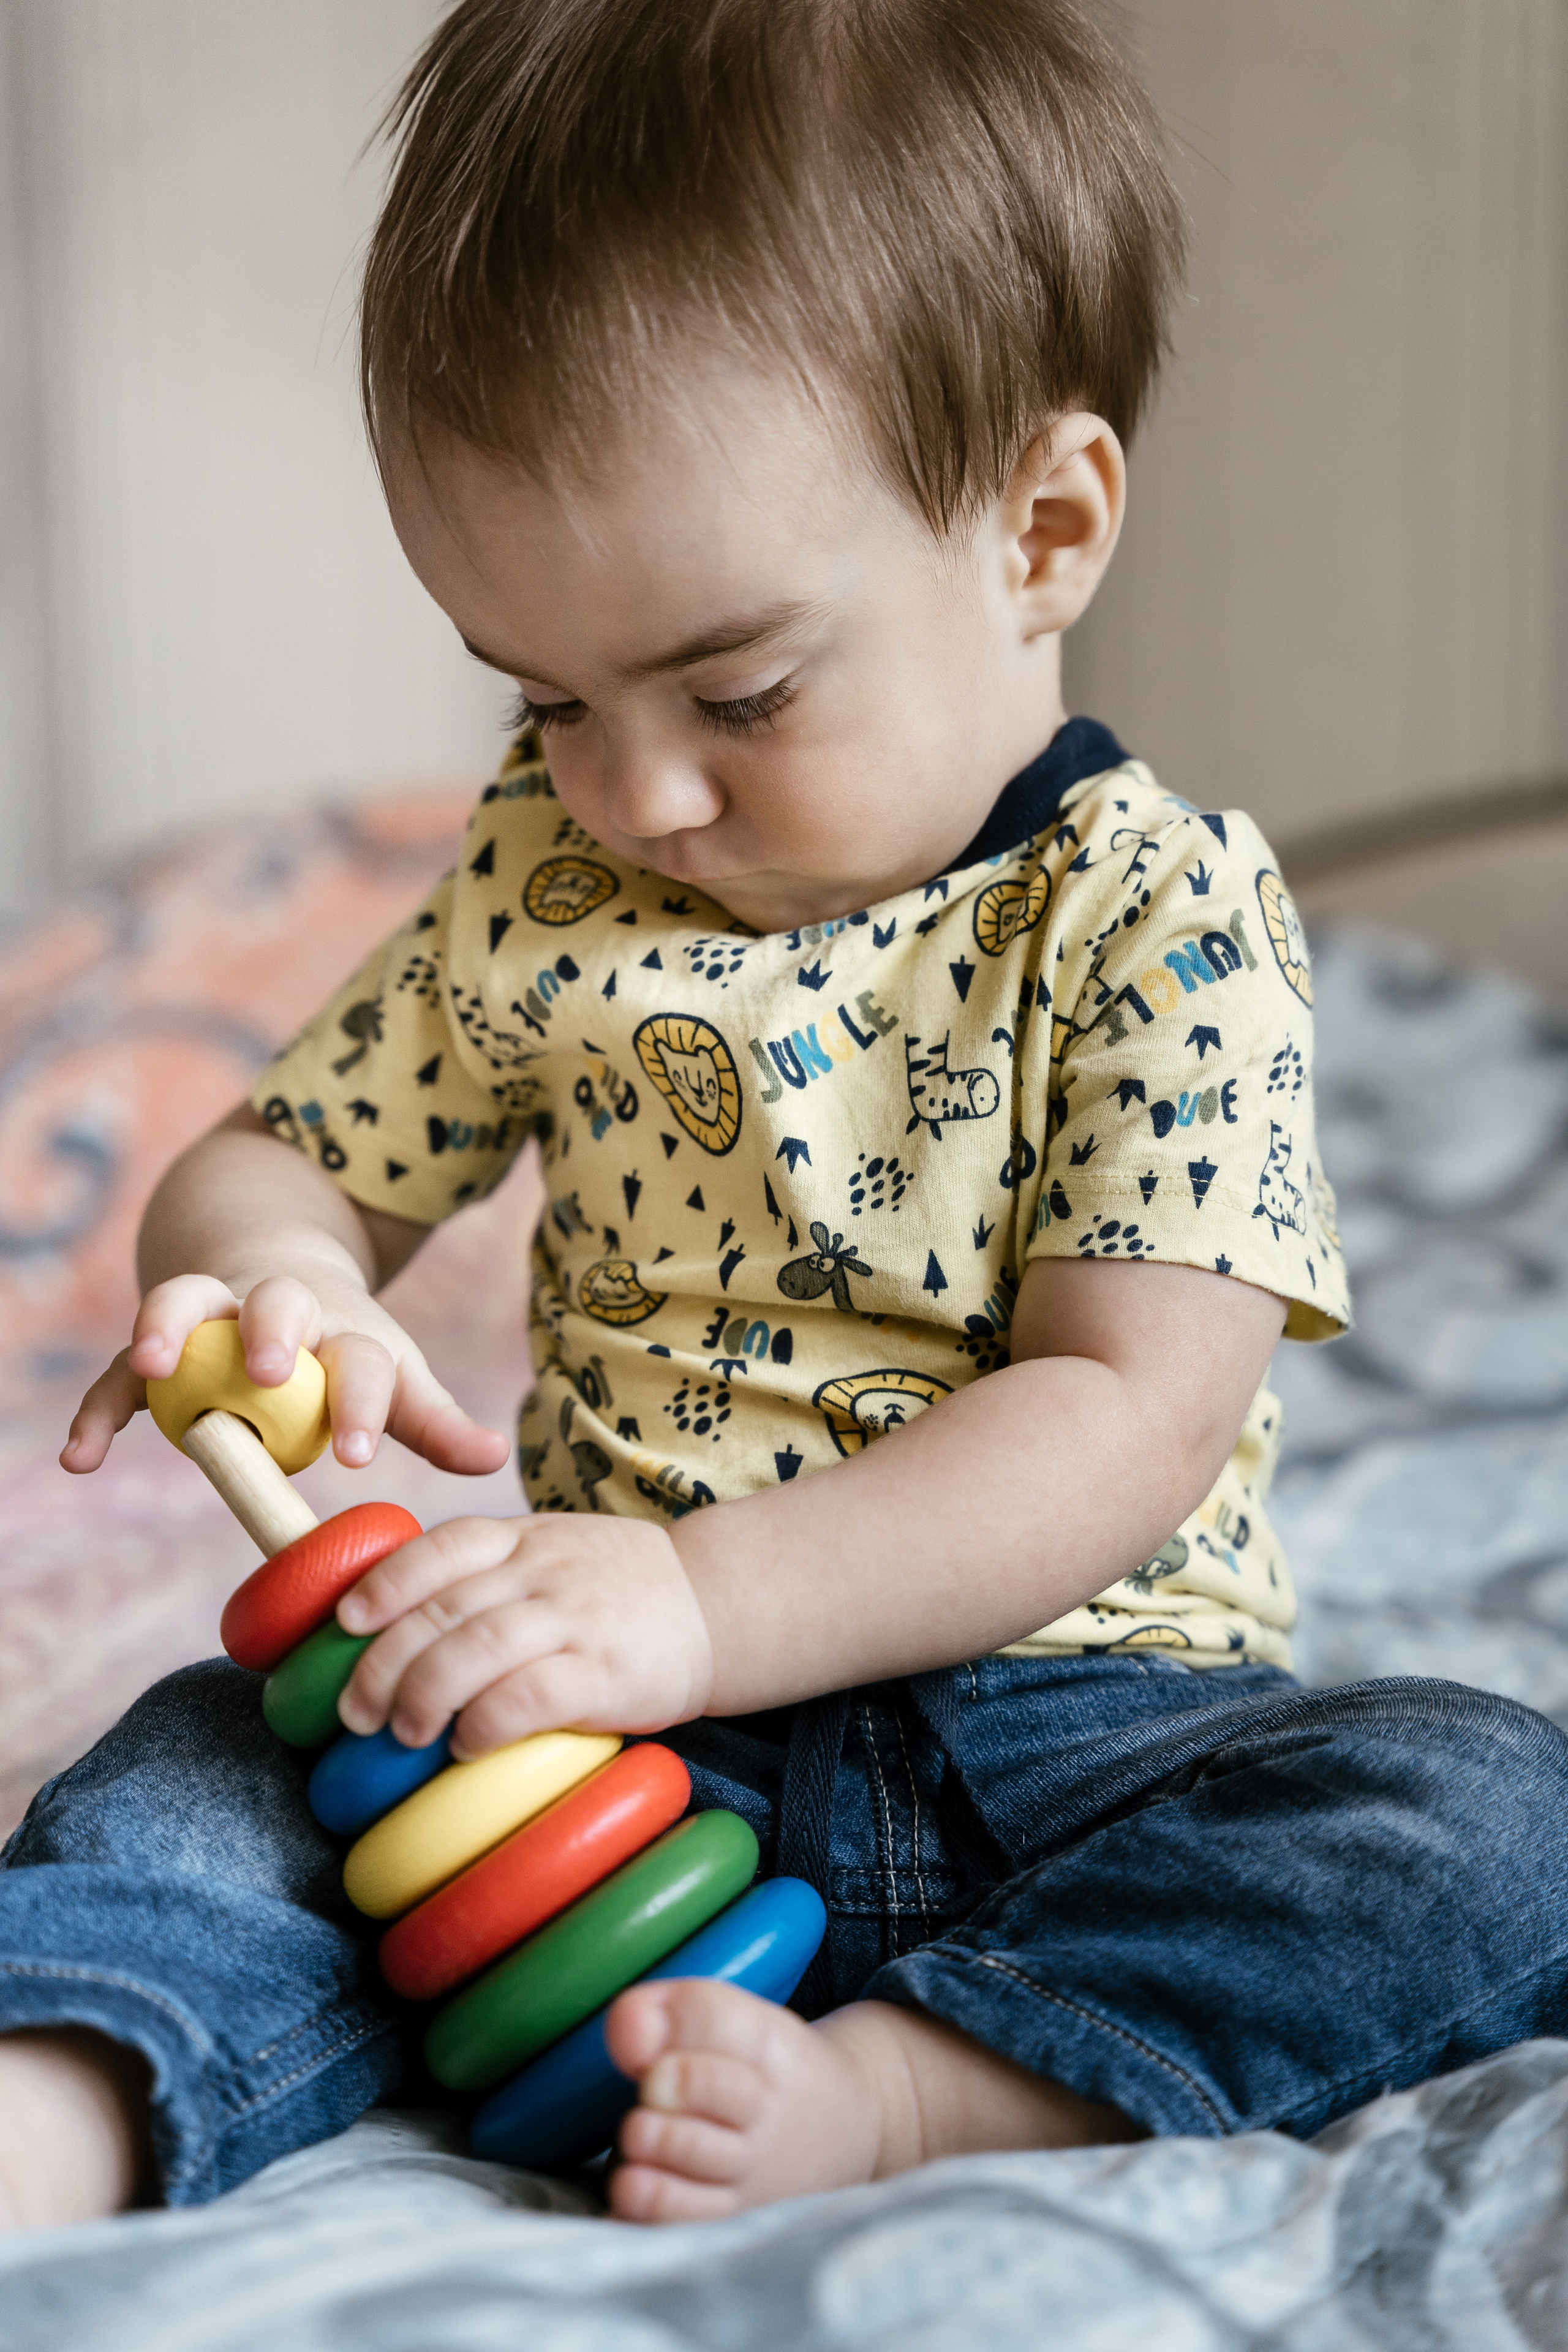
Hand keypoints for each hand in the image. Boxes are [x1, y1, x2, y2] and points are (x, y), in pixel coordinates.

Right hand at [61, 1271, 509, 1478]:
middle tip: (268, 1369)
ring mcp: (211, 1318)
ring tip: (154, 1367)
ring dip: (168, 1327)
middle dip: (271, 1331)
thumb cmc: (345, 1343)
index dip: (361, 1404)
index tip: (357, 1455)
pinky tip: (80, 1459)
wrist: (280, 1268)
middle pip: (276, 1303)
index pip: (361, 1359)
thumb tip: (496, 1459)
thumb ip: (433, 1420)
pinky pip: (121, 1370)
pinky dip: (98, 1409)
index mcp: (343, 1328)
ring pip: (185, 1301)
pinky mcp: (160, 1341)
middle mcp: (277, 1310)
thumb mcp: (394, 1373)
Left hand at [334, 1513, 715, 1756]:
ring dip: (422, 1695)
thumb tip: (396, 1625)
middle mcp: (542, 1571)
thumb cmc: (619, 1589)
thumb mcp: (554, 1551)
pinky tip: (466, 1745)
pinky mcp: (604, 1672)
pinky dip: (486, 1722)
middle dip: (382, 1663)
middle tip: (355, 1712)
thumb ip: (489, 1574)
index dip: (383, 1585)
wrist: (719, 1603)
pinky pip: (529, 1696)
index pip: (438, 1548)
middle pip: (441, 1609)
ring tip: (401, 1733)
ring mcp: (574, 1619)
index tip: (346, 1624)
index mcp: (523, 1539)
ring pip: (474, 1648)